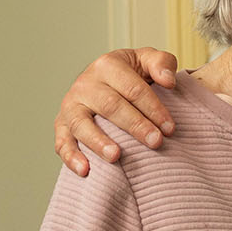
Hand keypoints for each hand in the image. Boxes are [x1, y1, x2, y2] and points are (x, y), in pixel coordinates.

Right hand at [54, 48, 179, 175]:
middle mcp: (85, 84)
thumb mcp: (147, 60)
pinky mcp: (61, 124)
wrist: (103, 80)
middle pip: (111, 106)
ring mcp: (71, 105)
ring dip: (98, 141)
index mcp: (107, 65)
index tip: (170, 128)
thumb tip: (168, 81)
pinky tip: (85, 170)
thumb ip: (162, 63)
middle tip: (156, 142)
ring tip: (116, 156)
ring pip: (82, 124)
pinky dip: (71, 156)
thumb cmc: (130, 74)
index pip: (133, 88)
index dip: (153, 108)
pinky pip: (62, 142)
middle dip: (135, 125)